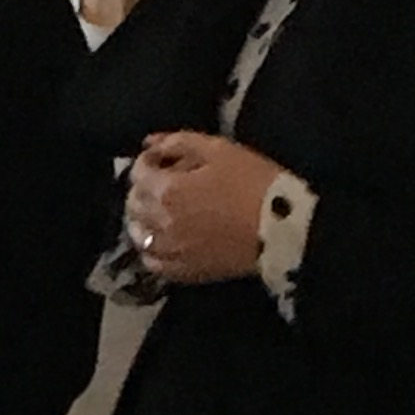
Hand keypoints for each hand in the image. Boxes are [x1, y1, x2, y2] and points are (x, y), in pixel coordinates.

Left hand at [125, 129, 282, 287]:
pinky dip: (151, 250)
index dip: (146, 161)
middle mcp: (161, 222)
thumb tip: (149, 143)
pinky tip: (163, 241)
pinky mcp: (184, 271)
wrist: (281, 226)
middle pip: (134, 204)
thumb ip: (177, 142)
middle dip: (142, 189)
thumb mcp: (217, 149)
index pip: (138, 172)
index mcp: (167, 190)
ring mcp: (171, 250)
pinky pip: (153, 262)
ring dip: (142, 219)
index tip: (160, 158)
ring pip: (138, 234)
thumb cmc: (253, 181)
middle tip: (161, 182)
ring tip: (160, 211)